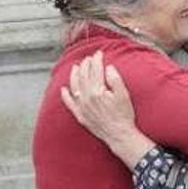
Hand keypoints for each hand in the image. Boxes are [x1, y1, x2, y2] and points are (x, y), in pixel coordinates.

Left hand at [61, 51, 154, 169]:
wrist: (119, 135)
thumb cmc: (124, 115)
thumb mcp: (124, 94)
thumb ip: (115, 79)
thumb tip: (108, 67)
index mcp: (97, 90)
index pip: (95, 70)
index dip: (97, 60)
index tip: (99, 53)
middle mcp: (86, 97)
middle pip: (83, 76)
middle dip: (85, 64)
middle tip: (89, 58)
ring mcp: (81, 107)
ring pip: (74, 86)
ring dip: (74, 75)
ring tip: (75, 67)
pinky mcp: (80, 115)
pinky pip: (69, 103)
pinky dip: (65, 95)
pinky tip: (63, 89)